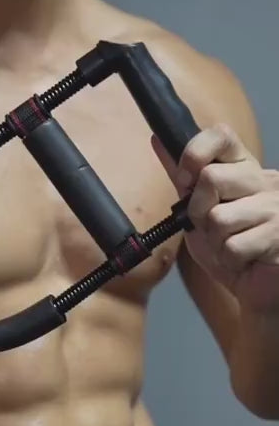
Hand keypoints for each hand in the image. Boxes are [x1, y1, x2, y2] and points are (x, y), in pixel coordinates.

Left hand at [151, 124, 278, 315]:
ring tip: (232, 246)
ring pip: (219, 217)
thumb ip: (183, 178)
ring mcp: (277, 206)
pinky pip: (233, 246)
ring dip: (216, 242)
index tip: (186, 181)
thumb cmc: (231, 248)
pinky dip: (230, 260)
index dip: (195, 155)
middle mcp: (265, 180)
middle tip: (214, 229)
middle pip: (212, 178)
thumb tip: (158, 140)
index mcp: (245, 168)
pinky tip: (245, 260)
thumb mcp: (198, 210)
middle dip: (200, 212)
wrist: (259, 289)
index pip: (221, 136)